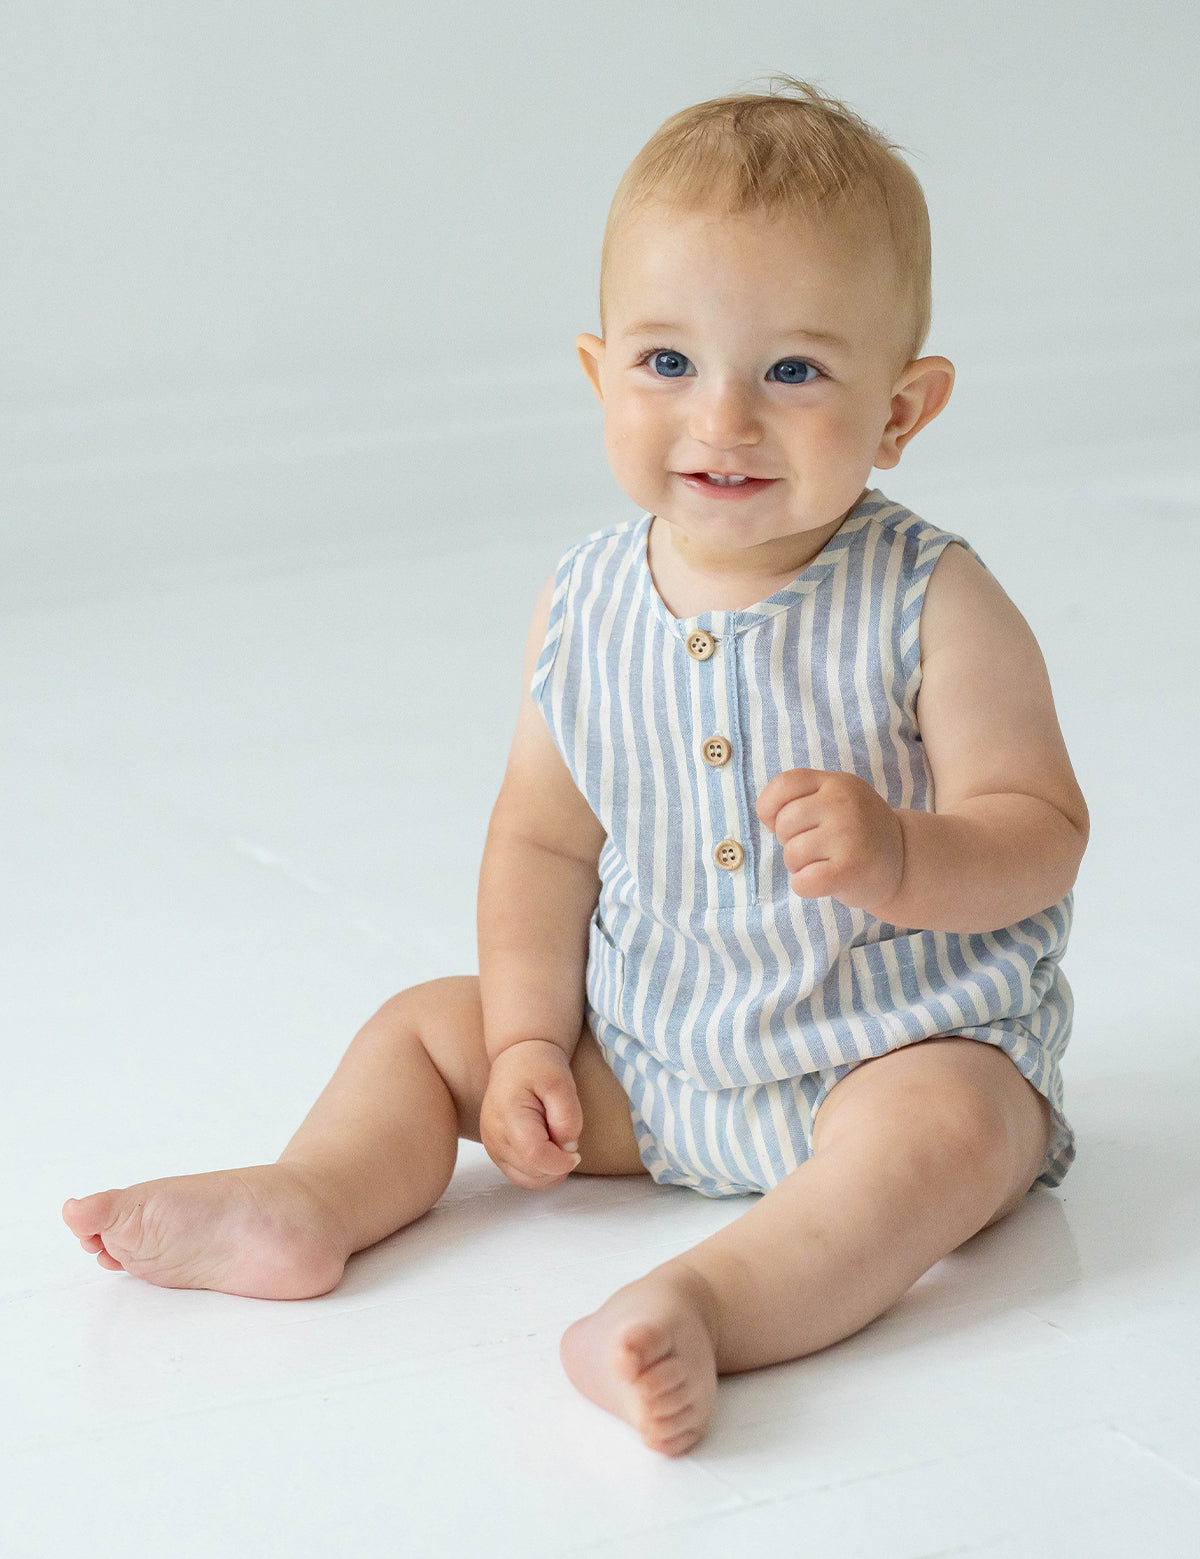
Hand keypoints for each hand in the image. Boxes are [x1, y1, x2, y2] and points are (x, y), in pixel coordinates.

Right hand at [480, 1039, 583, 1190]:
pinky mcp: (496, 1152)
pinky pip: (521, 1176)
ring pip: (526, 1180)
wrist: (517, 1058)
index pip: (535, 1156)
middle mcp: (494, 1136)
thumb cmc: (538, 1066)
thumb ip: (567, 1117)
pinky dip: (540, 1172)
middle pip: (532, 1173)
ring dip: (549, 1171)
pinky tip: (549, 1151)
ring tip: (557, 1143)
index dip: (561, 1162)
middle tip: (566, 1139)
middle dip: (557, 1165)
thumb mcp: (561, 1082)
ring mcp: (492, 1146)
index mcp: (508, 1116)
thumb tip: (567, 1148)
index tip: (576, 1152)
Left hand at [756, 767, 904, 914]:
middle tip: (817, 849)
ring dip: (800, 866)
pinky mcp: (850, 869)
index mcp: (837, 783)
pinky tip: (824, 882)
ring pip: (791, 854)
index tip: (779, 823)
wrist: (906, 862)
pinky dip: (805, 886)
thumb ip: (803, 798)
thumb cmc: (858, 832)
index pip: (784, 784)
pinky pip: (802, 882)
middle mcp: (844, 803)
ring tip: (825, 863)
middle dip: (790, 842)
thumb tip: (768, 817)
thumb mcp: (838, 799)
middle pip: (784, 824)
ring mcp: (848, 835)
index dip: (770, 807)